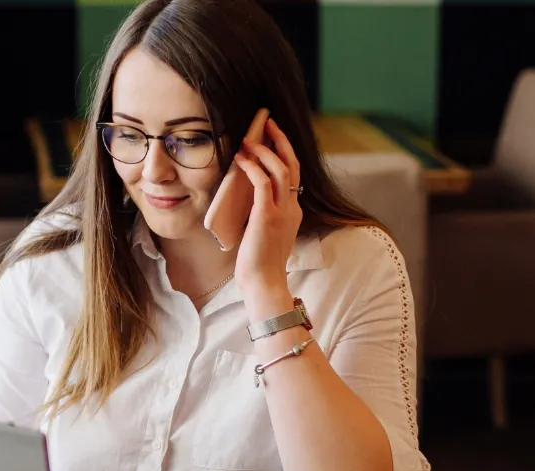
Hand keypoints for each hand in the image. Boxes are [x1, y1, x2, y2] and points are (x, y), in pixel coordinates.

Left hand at [233, 119, 302, 298]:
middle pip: (292, 165)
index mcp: (293, 211)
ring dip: (264, 150)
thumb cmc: (257, 262)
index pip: (292, 174)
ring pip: (280, 169)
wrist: (263, 282)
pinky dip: (252, 167)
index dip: (283, 153)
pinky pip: (262, 182)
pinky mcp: (267, 216)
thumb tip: (245, 196)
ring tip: (249, 139)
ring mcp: (282, 211)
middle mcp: (292, 208)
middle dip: (280, 141)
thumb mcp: (263, 232)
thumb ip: (261, 213)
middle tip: (268, 123)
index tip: (271, 137)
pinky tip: (241, 159)